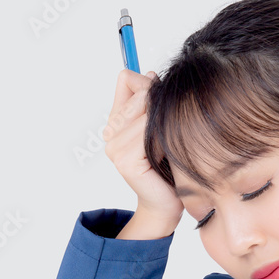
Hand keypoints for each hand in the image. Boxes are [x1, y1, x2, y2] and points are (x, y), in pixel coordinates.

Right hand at [103, 68, 183, 228]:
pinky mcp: (125, 161)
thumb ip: (149, 101)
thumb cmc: (167, 166)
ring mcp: (114, 147)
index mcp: (115, 121)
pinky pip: (149, 133)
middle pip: (139, 93)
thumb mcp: (158, 127)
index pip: (126, 80)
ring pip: (146, 111)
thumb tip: (150, 74)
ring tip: (167, 146)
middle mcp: (109, 133)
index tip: (160, 104)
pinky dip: (164, 140)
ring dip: (164, 124)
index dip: (147, 85)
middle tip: (169, 131)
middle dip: (159, 105)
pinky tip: (166, 155)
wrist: (165, 203)